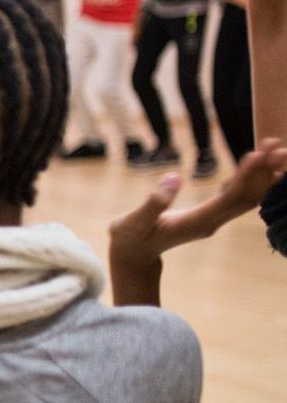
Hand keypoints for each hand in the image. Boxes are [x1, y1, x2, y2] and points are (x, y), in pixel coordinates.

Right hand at [108, 139, 286, 305]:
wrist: (133, 256)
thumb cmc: (130, 238)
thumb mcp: (134, 221)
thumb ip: (154, 202)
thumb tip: (174, 177)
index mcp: (196, 222)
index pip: (229, 199)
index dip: (246, 177)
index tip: (258, 155)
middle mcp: (212, 222)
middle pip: (247, 198)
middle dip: (265, 173)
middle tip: (278, 146)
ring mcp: (213, 220)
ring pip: (246, 199)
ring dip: (263, 176)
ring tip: (275, 150)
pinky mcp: (211, 216)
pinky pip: (237, 198)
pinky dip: (250, 180)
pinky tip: (257, 165)